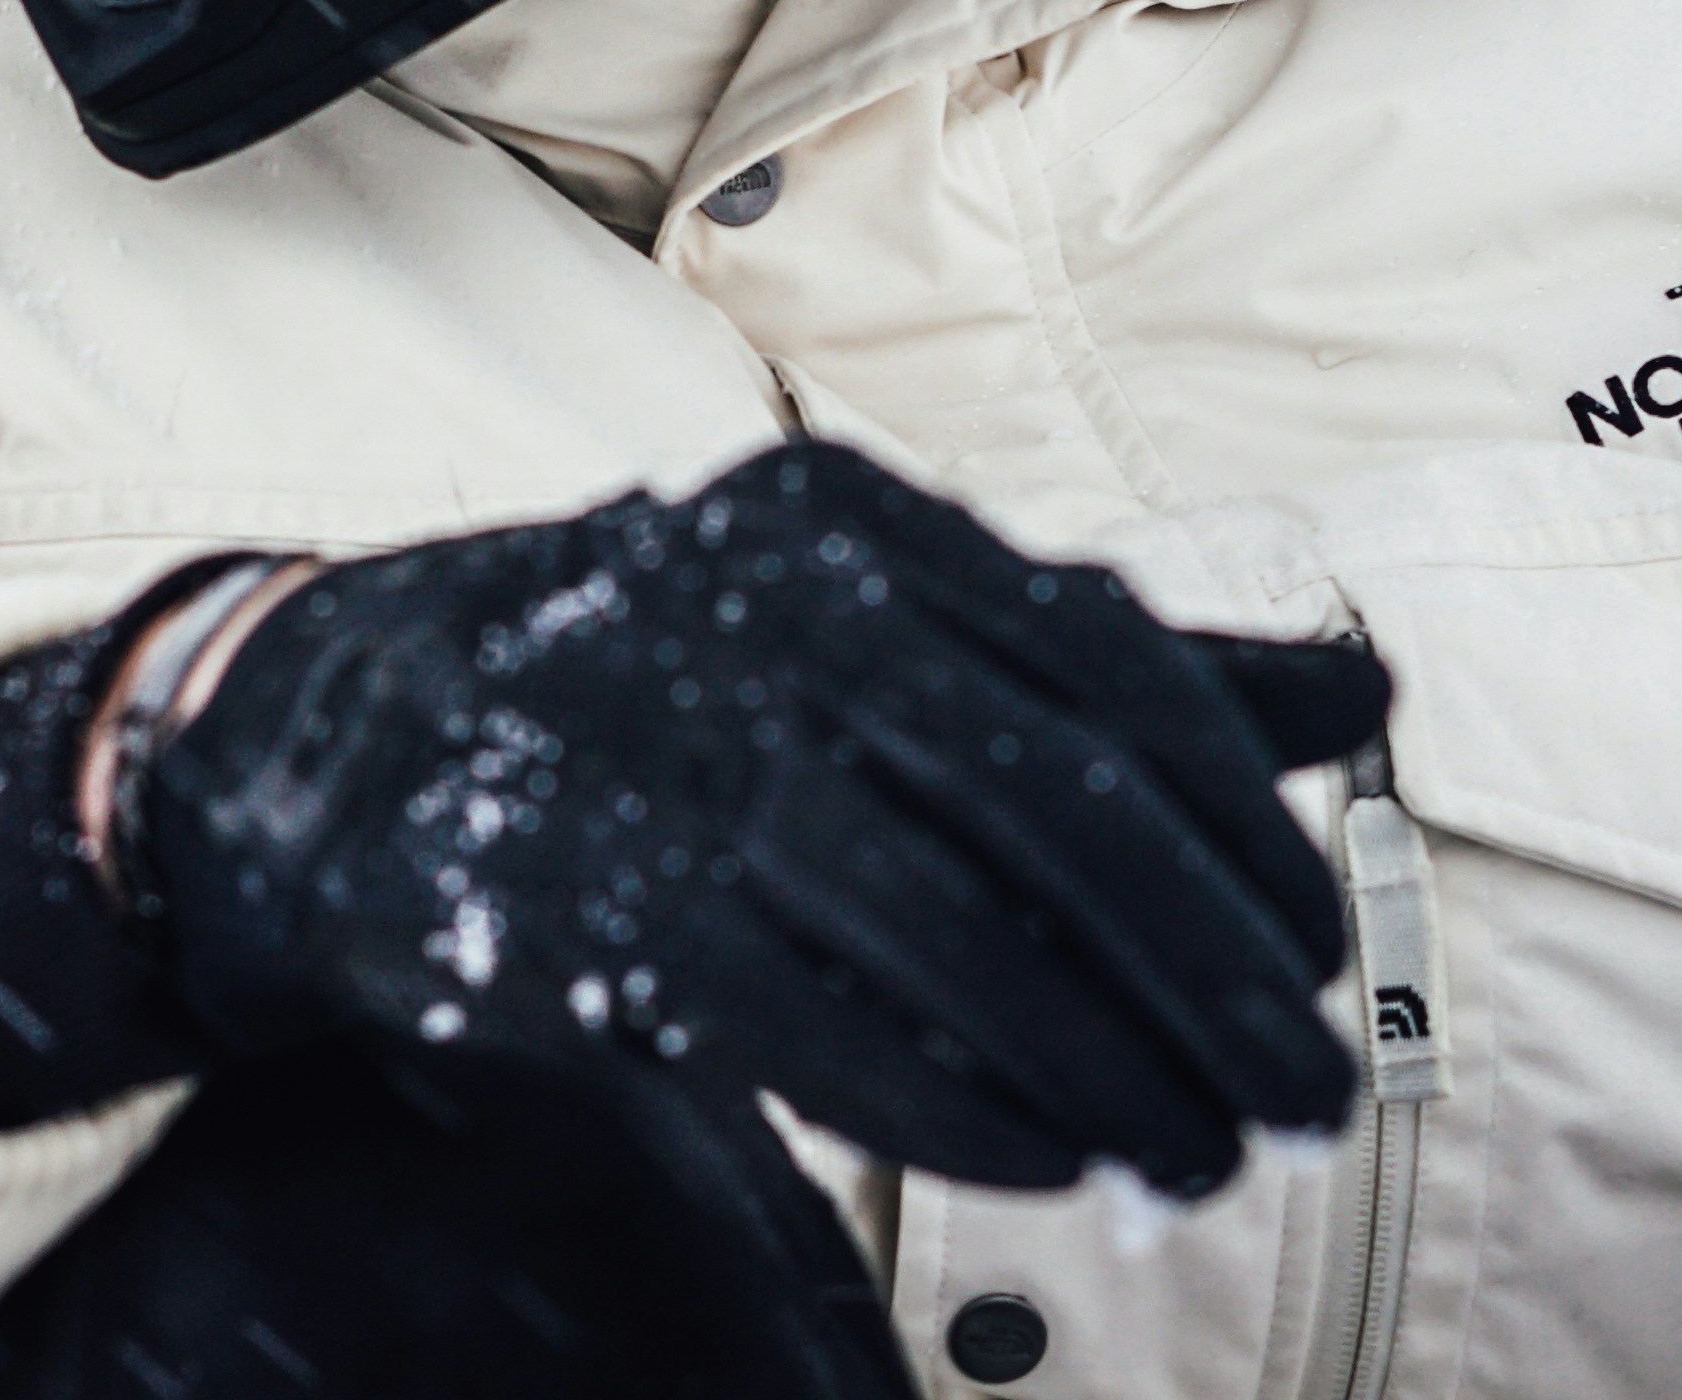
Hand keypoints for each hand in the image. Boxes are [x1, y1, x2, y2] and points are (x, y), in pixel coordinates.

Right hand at [125, 438, 1384, 1197]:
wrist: (318, 738)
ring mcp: (664, 752)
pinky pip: (828, 1031)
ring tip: (1188, 1160)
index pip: (1108, 670)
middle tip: (1297, 1102)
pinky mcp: (590, 903)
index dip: (1234, 832)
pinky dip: (965, 1110)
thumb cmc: (647, 683)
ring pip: (956, 936)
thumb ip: (1102, 662)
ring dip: (1106, 1072)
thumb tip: (1363, 691)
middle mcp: (757, 609)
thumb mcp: (860, 620)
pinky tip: (1041, 1158)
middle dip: (1205, 980)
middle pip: (1053, 811)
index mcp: (842, 520)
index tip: (1309, 961)